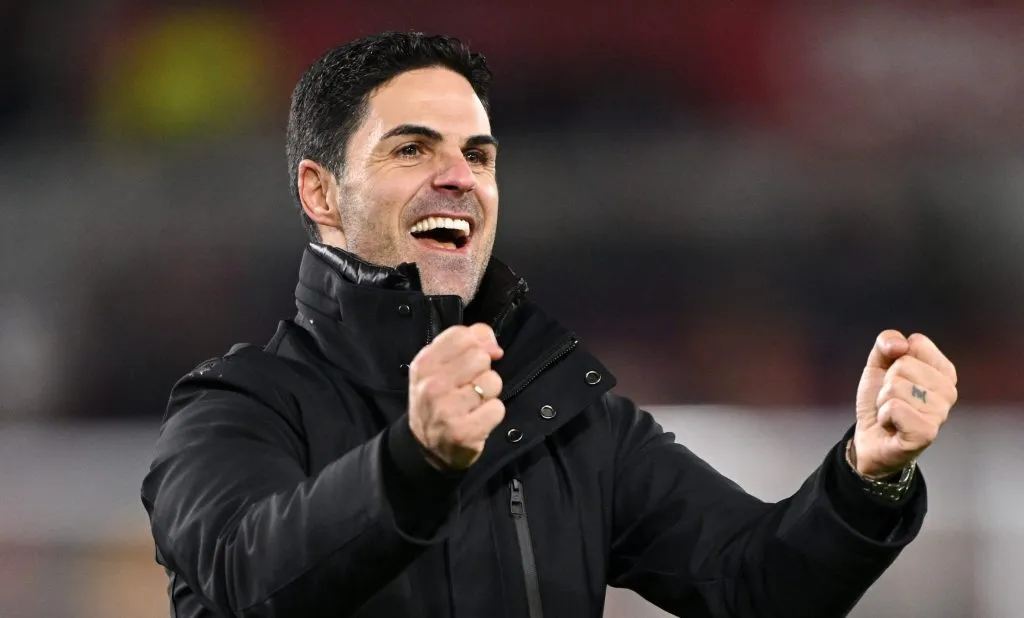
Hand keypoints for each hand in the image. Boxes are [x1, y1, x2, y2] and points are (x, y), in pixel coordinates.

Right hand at [407, 323, 505, 469]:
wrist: (426, 449)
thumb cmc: (438, 400)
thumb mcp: (439, 367)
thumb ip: (467, 344)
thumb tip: (494, 346)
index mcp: (424, 364)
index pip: (461, 335)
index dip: (476, 343)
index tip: (474, 359)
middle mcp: (432, 385)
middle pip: (480, 357)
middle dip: (482, 370)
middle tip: (469, 386)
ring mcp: (446, 410)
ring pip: (492, 381)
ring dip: (489, 393)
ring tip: (473, 403)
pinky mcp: (464, 432)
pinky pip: (497, 408)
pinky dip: (492, 414)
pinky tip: (478, 419)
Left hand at [852, 330, 957, 478]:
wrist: (871, 438)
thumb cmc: (881, 400)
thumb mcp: (879, 364)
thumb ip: (886, 342)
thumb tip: (901, 344)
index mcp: (943, 371)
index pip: (917, 343)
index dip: (894, 359)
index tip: (896, 378)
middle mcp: (949, 392)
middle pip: (904, 364)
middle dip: (887, 383)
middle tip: (892, 400)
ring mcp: (940, 414)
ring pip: (896, 386)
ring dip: (884, 401)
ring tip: (892, 413)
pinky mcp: (927, 433)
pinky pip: (895, 408)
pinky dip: (884, 415)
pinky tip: (892, 426)